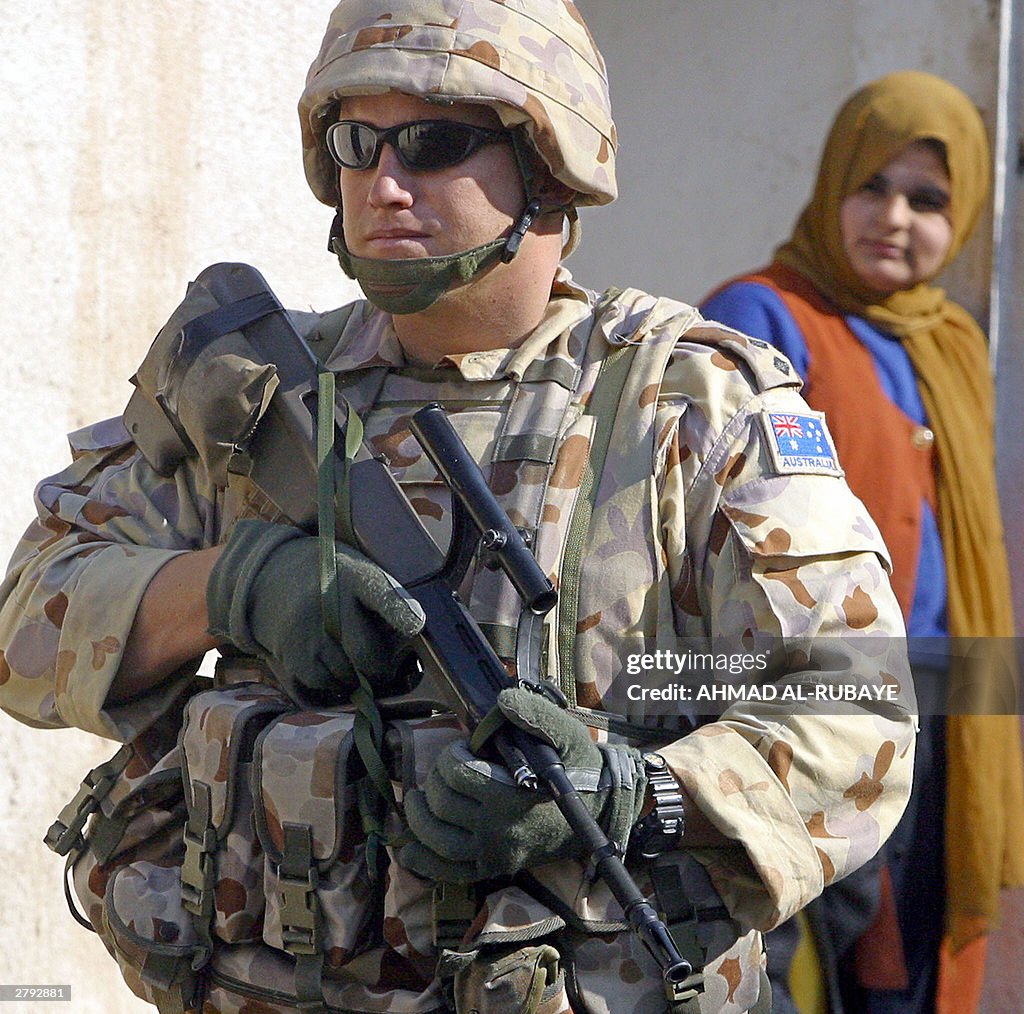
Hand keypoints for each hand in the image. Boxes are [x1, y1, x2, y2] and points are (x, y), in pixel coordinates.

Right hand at [206, 519, 424, 704]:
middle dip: (381, 668)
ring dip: (357, 677)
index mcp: (354, 575)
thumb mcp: (355, 569)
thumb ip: (381, 596)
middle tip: (383, 668)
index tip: (415, 626)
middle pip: (366, 652)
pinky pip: (322, 682)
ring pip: (346, 674)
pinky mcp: (289, 652)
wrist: (269, 574)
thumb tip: (412, 634)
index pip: (381, 594)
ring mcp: (305, 629)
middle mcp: (328, 601)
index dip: (400, 612)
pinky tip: (330, 663)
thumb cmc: (329, 577)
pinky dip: (332, 680)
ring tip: (352, 661)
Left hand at [399, 687, 647, 881]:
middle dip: (434, 780)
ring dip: (417, 819)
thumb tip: (501, 702)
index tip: (462, 748)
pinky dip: (423, 862)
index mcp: (511, 796)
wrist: (599, 811)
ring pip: (436, 842)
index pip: (456, 775)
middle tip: (444, 769)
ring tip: (417, 799)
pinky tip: (407, 849)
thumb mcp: (564, 733)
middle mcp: (499, 830)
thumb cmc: (579, 769)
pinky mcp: (495, 868)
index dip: (451, 756)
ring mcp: (495, 854)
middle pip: (441, 805)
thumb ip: (534, 713)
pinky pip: (449, 873)